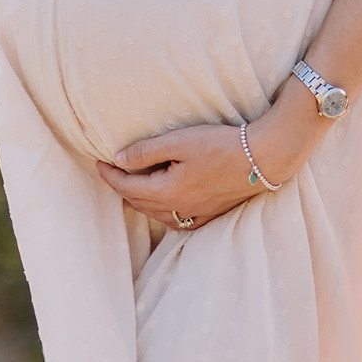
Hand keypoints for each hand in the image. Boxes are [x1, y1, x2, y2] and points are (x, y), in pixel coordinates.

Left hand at [94, 99, 329, 229]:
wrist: (263, 158)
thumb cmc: (221, 145)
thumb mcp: (179, 141)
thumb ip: (146, 152)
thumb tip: (119, 159)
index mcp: (168, 192)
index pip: (127, 187)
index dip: (109, 175)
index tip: (98, 162)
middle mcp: (180, 210)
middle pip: (139, 204)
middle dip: (121, 189)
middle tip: (111, 172)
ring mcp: (197, 215)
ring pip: (157, 215)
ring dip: (140, 201)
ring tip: (131, 187)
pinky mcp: (211, 215)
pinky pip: (176, 220)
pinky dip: (161, 211)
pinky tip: (163, 203)